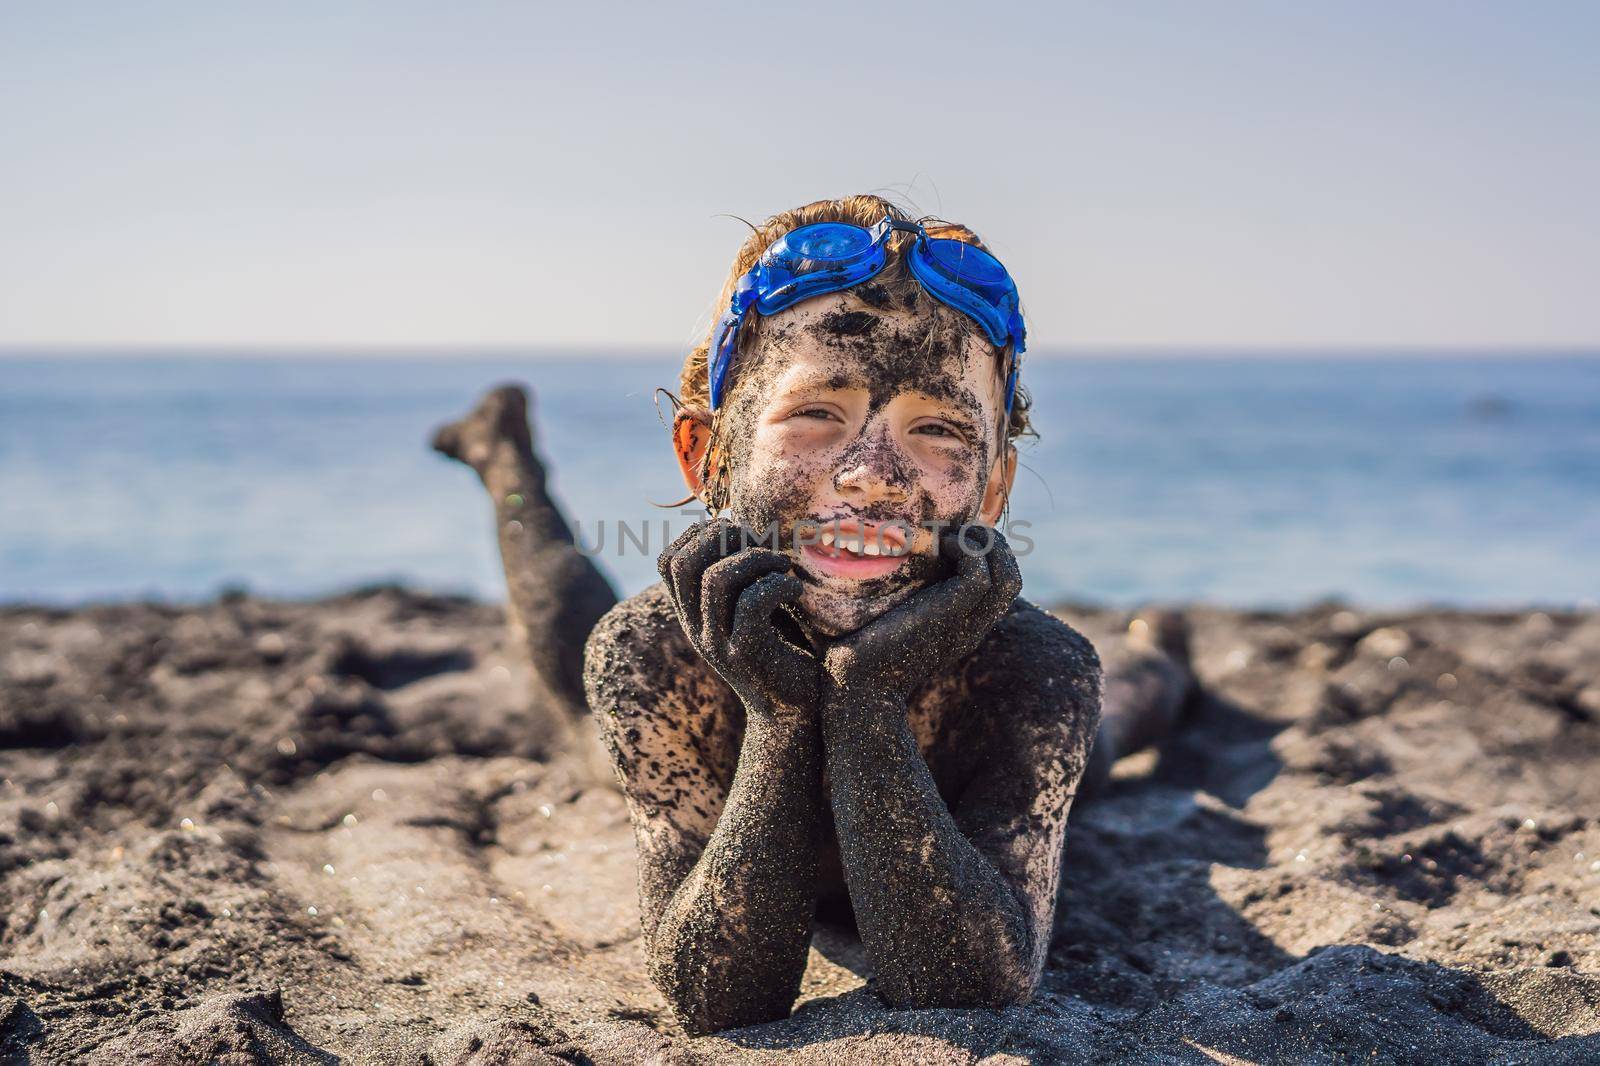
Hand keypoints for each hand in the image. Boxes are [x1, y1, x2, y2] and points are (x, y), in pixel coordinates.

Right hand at [658, 518, 821, 717]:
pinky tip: (796, 592)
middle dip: (723, 538)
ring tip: (783, 566)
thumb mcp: (751, 612)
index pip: (668, 562)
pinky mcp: (747, 654)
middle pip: (685, 564)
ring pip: (717, 578)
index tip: (737, 535)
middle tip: (761, 545)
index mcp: (692, 616)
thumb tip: (741, 528)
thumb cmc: (781, 652)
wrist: (792, 714)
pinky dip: (778, 585)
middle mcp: (697, 629)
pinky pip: (752, 603)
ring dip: (756, 558)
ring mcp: (718, 643)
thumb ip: (740, 578)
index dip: (698, 535)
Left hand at [822, 527, 1021, 706]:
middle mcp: (972, 627)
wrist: (856, 684)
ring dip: (984, 544)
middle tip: (961, 529)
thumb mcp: (897, 616)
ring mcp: (964, 624)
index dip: (989, 554)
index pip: (1003, 586)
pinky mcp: (949, 615)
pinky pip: (978, 574)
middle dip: (994, 544)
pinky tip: (938, 544)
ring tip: (952, 534)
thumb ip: (911, 594)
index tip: (957, 535)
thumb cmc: (864, 648)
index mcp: (964, 627)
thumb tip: (902, 557)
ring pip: (1006, 577)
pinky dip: (965, 549)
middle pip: (1012, 579)